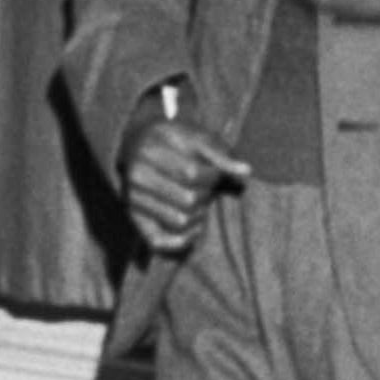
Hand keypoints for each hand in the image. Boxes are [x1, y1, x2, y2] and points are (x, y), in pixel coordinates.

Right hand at [117, 107, 251, 251]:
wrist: (137, 144)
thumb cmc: (175, 141)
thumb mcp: (196, 137)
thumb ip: (220, 154)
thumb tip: (246, 172)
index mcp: (151, 150)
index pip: (192, 173)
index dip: (212, 176)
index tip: (214, 171)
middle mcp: (137, 175)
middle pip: (189, 199)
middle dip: (206, 194)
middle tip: (204, 187)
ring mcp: (132, 199)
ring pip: (180, 221)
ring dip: (198, 216)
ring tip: (196, 202)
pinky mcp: (134, 219)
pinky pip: (159, 242)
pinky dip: (182, 240)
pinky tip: (193, 225)